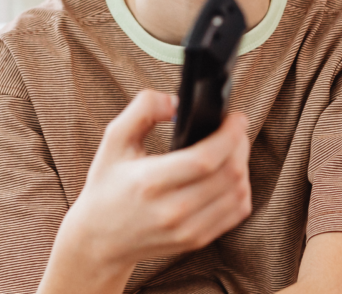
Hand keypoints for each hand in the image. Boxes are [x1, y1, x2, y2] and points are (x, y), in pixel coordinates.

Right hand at [38, 90, 251, 293]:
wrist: (99, 239)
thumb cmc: (107, 186)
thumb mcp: (114, 140)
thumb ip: (143, 109)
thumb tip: (176, 101)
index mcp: (150, 182)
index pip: (205, 159)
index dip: (230, 134)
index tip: (235, 118)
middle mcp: (171, 210)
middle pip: (229, 175)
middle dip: (240, 145)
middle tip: (234, 130)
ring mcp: (186, 230)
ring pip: (238, 193)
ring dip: (242, 166)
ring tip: (231, 151)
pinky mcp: (196, 240)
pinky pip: (237, 212)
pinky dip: (240, 190)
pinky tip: (227, 177)